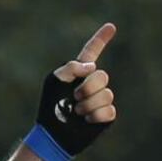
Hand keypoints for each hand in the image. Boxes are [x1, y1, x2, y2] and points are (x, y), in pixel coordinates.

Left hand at [35, 23, 116, 155]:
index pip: (91, 52)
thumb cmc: (50, 108)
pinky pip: (109, 110)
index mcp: (78, 73)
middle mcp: (92, 84)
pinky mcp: (106, 115)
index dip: (101, 39)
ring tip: (76, 111)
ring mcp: (100, 99)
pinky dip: (94, 116)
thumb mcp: (54, 82)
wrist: (51, 134)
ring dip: (87, 104)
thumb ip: (70, 68)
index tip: (111, 26)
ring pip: (107, 94)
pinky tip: (85, 120)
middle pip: (102, 76)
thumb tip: (92, 67)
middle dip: (86, 88)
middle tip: (72, 98)